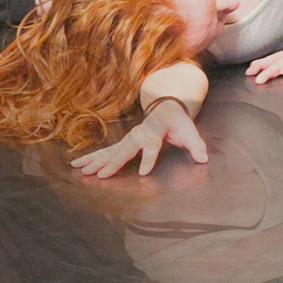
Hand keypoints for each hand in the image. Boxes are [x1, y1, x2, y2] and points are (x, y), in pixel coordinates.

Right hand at [71, 98, 206, 179]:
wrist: (166, 108)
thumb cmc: (178, 122)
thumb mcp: (190, 132)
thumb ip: (196, 145)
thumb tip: (204, 158)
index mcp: (155, 132)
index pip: (152, 147)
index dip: (148, 160)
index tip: (143, 173)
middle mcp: (139, 135)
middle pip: (124, 150)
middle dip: (112, 163)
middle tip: (100, 174)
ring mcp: (129, 139)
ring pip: (110, 151)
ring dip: (94, 161)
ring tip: (80, 169)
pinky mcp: (124, 143)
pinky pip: (106, 152)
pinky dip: (92, 158)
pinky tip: (79, 165)